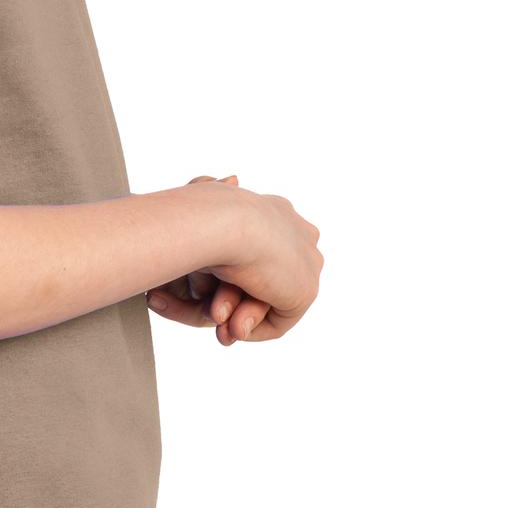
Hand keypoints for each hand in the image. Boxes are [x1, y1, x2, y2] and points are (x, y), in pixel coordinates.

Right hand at [146, 175, 321, 345]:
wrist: (223, 222)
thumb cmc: (202, 210)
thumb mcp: (205, 197)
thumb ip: (215, 199)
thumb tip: (232, 181)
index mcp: (277, 211)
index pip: (260, 249)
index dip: (231, 273)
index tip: (204, 289)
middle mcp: (297, 233)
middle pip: (266, 276)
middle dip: (237, 299)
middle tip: (212, 315)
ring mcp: (306, 261)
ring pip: (271, 296)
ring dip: (241, 313)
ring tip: (219, 325)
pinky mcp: (305, 290)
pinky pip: (279, 319)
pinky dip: (253, 327)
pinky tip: (233, 325)